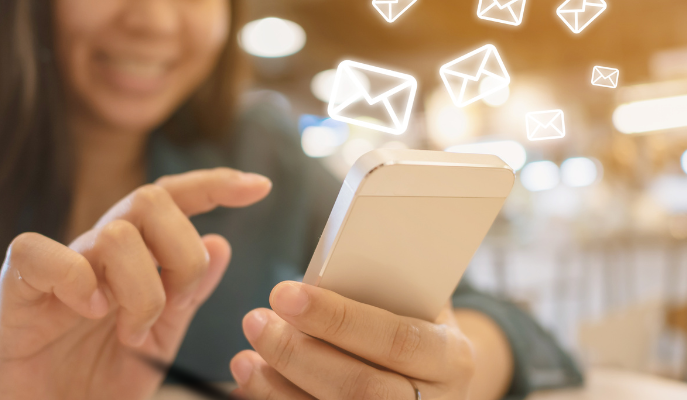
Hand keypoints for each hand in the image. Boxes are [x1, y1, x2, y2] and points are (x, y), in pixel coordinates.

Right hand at [0, 168, 271, 399]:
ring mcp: (58, 267)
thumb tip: (221, 243)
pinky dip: (75, 280)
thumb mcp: (160, 340)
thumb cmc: (97, 379)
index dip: (214, 185)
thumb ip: (188, 295)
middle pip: (150, 200)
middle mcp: (97, 251)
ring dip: (140, 290)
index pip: (172, 200)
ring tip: (133, 334)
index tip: (260, 187)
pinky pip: (38, 253)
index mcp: (133, 258)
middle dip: (182, 253)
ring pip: (114, 233)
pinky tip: (90, 311)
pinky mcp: (17, 291)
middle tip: (177, 305)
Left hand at [230, 282, 475, 399]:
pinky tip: (255, 380)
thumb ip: (384, 284)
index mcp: (450, 357)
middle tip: (256, 321)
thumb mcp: (416, 302)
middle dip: (297, 354)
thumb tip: (327, 258)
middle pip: (359, 388)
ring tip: (246, 355)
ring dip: (278, 386)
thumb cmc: (415, 326)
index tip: (286, 294)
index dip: (337, 318)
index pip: (397, 339)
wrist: (433, 381)